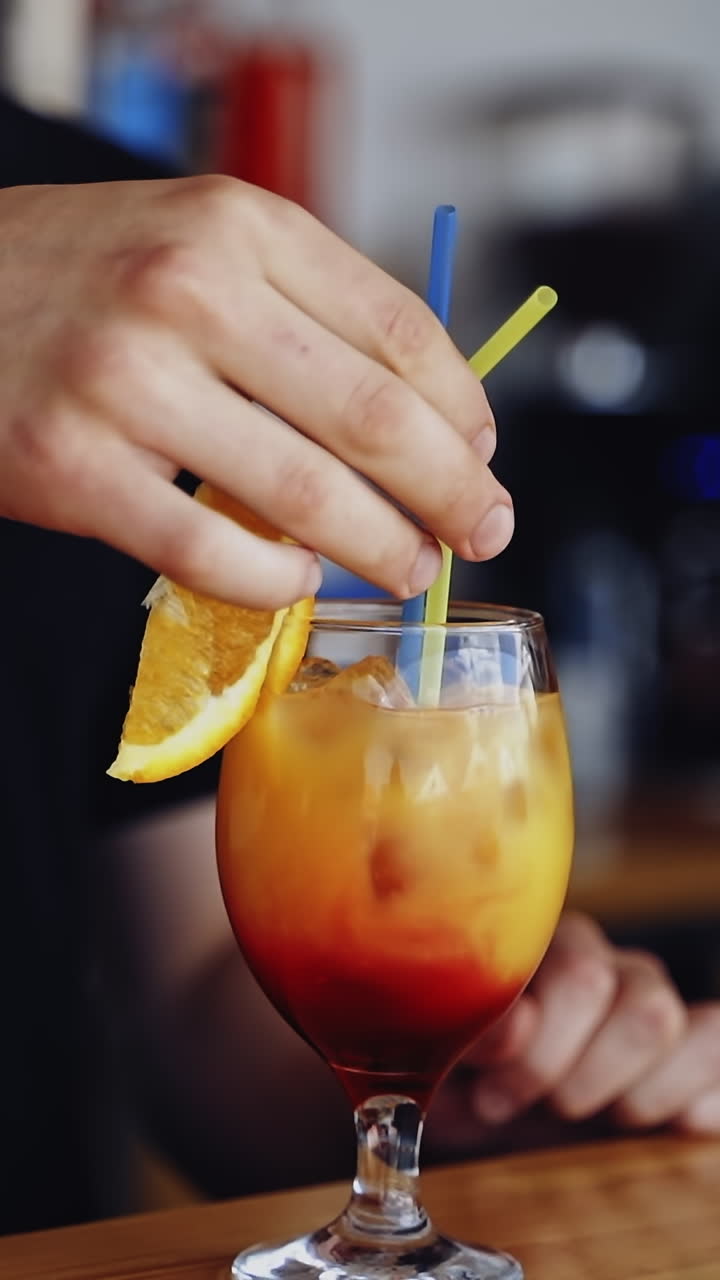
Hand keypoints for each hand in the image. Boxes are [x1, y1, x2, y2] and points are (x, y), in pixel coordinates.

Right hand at [0, 177, 510, 605]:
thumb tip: (427, 414)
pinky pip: (211, 552)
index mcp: (239, 225)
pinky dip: (276, 582)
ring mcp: (126, 380)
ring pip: (303, 495)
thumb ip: (304, 309)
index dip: (464, 408)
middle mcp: (188, 290)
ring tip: (408, 569)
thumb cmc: (83, 279)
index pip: (399, 329)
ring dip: (379, 547)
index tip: (485, 455)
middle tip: (482, 531)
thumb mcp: (198, 245)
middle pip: (372, 417)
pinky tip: (300, 580)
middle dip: (450, 492)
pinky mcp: (74, 466)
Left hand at [430, 913, 719, 1148]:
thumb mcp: (444, 1064)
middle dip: (568, 1073)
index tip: (490, 1095)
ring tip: (574, 1117)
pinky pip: (715, 1044)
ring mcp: (651, 1001)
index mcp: (540, 946)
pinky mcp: (693, 1046)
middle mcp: (605, 962)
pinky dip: (691, 1098)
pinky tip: (641, 1123)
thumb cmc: (462, 1082)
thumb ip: (471, 1037)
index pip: (573, 974)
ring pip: (673, 1024)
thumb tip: (515, 1026)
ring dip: (623, 1094)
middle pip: (625, 997)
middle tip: (525, 1105)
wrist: (486, 1120)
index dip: (536, 1048)